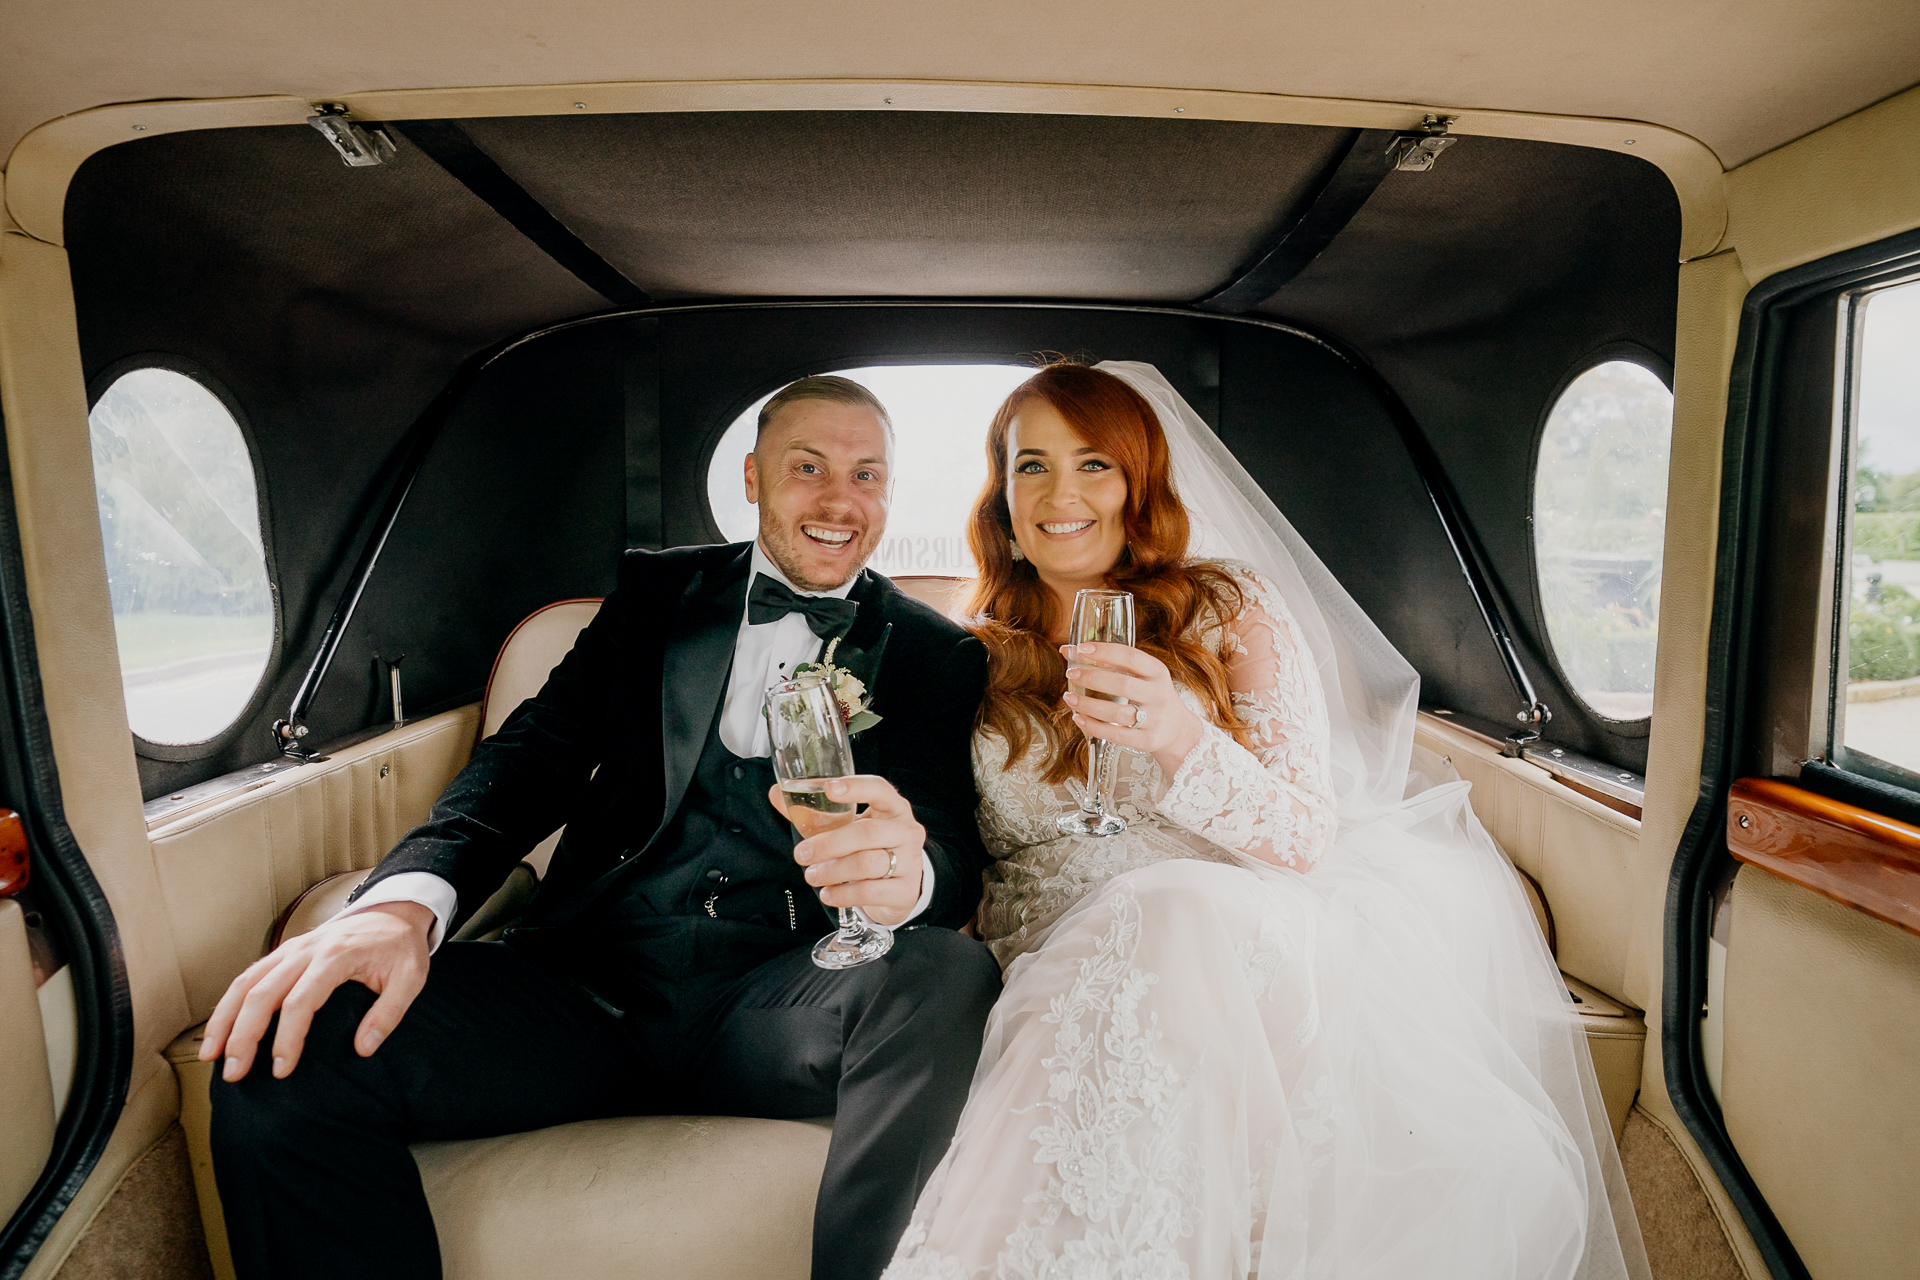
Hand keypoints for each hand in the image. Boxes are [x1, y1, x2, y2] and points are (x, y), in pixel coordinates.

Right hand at [198, 901, 432, 1081]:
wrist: (395, 911)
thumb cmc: (401, 948)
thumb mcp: (411, 977)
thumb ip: (388, 1012)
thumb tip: (362, 1049)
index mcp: (336, 956)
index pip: (300, 1001)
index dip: (287, 1038)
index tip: (281, 1069)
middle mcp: (305, 950)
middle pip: (262, 993)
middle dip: (243, 1036)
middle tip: (234, 1073)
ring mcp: (290, 949)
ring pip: (245, 983)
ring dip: (224, 1020)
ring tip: (211, 1056)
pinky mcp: (284, 952)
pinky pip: (248, 976)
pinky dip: (229, 1003)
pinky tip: (220, 1029)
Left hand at [769, 774, 926, 926]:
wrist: (899, 886)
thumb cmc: (869, 849)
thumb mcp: (847, 827)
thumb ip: (814, 812)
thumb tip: (777, 793)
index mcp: (893, 808)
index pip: (879, 789)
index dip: (856, 787)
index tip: (829, 789)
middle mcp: (906, 831)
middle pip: (867, 833)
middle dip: (829, 844)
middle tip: (802, 854)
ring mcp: (910, 862)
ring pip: (867, 864)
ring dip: (832, 871)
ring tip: (813, 876)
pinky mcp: (904, 891)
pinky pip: (869, 891)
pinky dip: (842, 894)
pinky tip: (828, 893)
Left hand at [1061, 641, 1205, 777]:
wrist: (1176, 730)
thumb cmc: (1149, 696)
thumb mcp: (1141, 676)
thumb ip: (1109, 663)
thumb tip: (1067, 650)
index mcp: (1158, 672)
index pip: (1131, 657)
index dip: (1105, 651)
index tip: (1081, 649)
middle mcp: (1158, 694)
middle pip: (1122, 685)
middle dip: (1092, 678)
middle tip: (1071, 673)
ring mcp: (1154, 719)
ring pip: (1117, 713)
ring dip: (1088, 705)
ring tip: (1069, 697)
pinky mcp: (1147, 740)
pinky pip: (1116, 735)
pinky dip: (1093, 727)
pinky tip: (1078, 718)